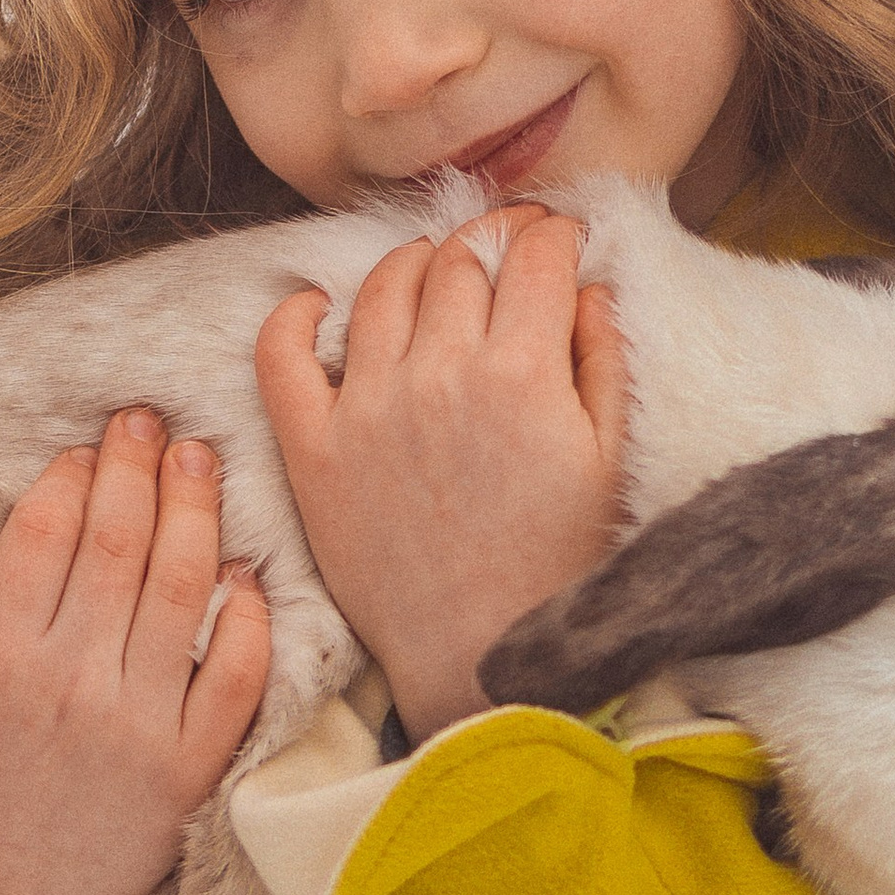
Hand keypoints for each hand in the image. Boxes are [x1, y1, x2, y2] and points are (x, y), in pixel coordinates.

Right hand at [0, 407, 270, 894]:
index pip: (43, 534)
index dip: (70, 476)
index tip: (85, 446)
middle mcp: (72, 687)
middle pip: (118, 546)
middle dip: (137, 467)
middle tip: (150, 421)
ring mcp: (140, 729)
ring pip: (181, 592)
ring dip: (195, 513)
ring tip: (199, 461)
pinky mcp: (191, 769)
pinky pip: (236, 677)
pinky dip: (250, 619)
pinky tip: (246, 571)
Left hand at [255, 209, 626, 745]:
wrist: (482, 660)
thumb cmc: (559, 570)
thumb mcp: (612, 461)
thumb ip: (604, 360)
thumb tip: (586, 285)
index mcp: (521, 373)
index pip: (534, 257)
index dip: (554, 234)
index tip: (561, 239)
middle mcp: (437, 374)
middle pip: (459, 259)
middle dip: (492, 238)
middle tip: (507, 250)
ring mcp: (366, 409)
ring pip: (381, 288)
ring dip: (414, 261)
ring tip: (436, 272)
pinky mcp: (314, 451)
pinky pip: (281, 355)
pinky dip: (294, 315)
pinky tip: (317, 306)